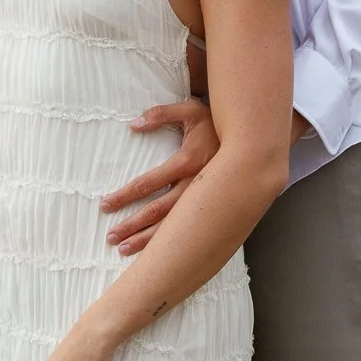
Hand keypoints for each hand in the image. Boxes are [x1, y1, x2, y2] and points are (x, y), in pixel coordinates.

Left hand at [100, 98, 217, 255]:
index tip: (106, 204)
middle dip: (133, 225)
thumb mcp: (190, 110)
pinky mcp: (213, 206)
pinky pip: (190, 228)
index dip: (125, 195)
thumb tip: (134, 124)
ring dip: (148, 239)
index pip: (149, 183)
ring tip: (124, 249)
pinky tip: (157, 250)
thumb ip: (161, 114)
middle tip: (111, 237)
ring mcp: (206, 199)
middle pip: (158, 211)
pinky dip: (172, 241)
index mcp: (188, 161)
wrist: (254, 139)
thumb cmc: (216, 123)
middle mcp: (195, 185)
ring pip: (174, 225)